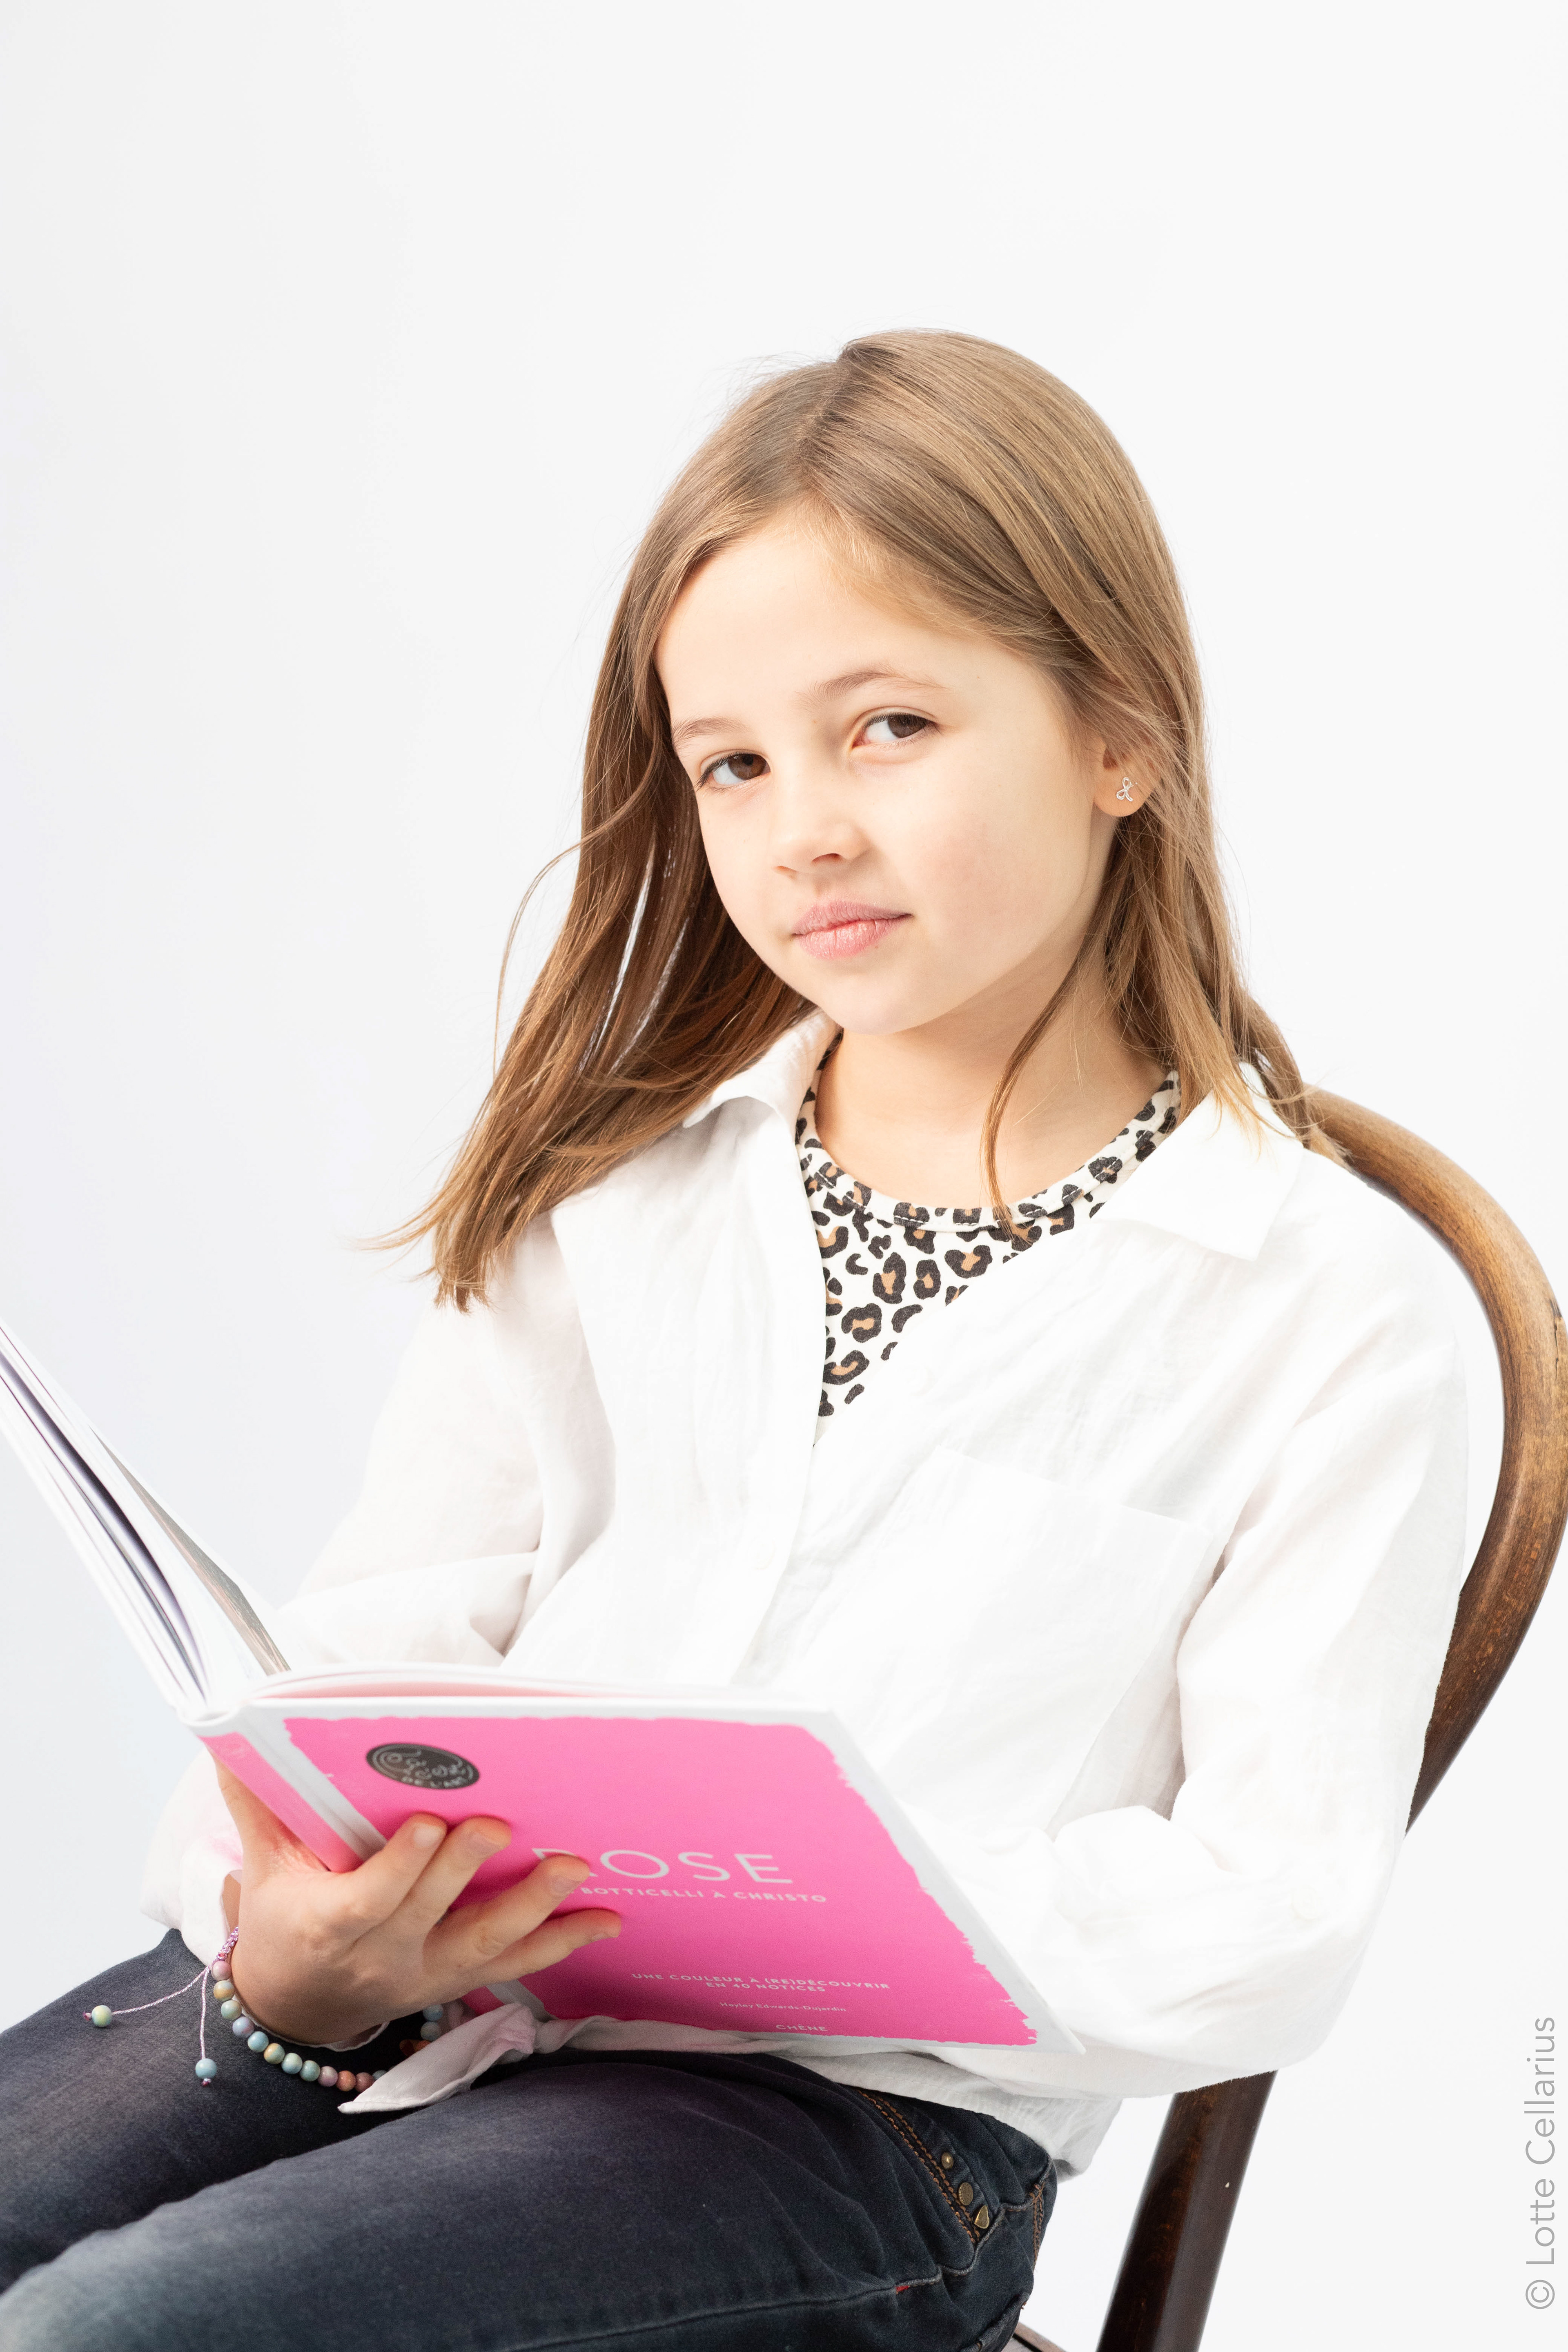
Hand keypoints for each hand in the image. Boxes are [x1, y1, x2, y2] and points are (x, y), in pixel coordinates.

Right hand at [215, 1764, 619, 2044]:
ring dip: (533, 1909)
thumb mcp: (262, 1866)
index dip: (402, 1869)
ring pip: (481, 1947)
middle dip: (465, 1873)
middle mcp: (380, 1960)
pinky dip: (560, 1944)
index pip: (367, 1903)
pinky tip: (605, 1920)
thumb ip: (256, 1802)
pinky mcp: (456, 1984)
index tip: (432, 1822)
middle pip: (428, 1917)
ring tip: (575, 1867)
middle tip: (505, 1825)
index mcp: (327, 1929)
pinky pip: (513, 1968)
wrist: (295, 2006)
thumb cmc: (281, 1920)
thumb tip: (232, 1732)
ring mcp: (424, 1977)